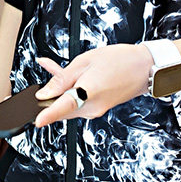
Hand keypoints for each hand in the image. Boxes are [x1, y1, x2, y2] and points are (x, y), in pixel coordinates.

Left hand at [33, 44, 154, 127]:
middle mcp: (91, 108)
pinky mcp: (97, 108)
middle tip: (40, 83)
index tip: (36, 121)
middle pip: (61, 108)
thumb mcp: (85, 61)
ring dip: (59, 92)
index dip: (47, 115)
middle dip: (48, 97)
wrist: (144, 68)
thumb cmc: (119, 60)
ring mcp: (95, 110)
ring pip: (68, 105)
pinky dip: (69, 92)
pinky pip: (77, 102)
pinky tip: (62, 77)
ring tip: (54, 69)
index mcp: (88, 93)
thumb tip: (44, 93)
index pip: (62, 107)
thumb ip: (62, 78)